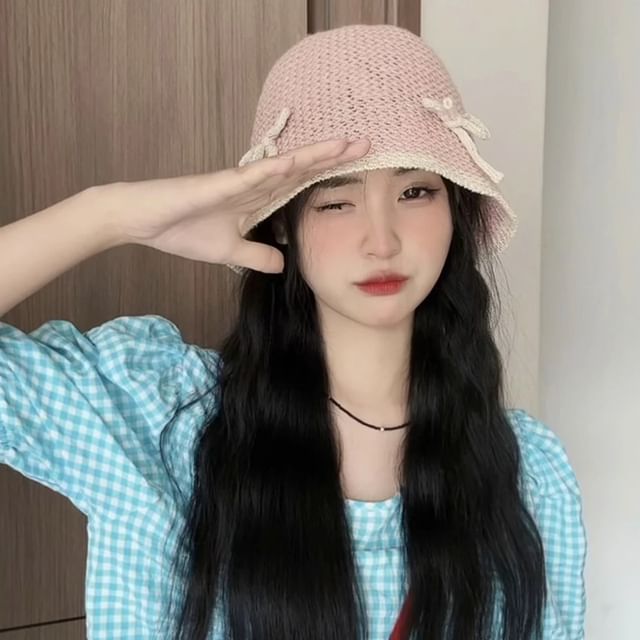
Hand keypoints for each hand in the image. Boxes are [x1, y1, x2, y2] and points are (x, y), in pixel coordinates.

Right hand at [103, 138, 369, 272]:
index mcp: (256, 201)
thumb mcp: (229, 253)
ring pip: (284, 166)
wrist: (143, 222)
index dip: (327, 176)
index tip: (357, 170)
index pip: (299, 186)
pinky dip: (276, 169)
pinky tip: (299, 161)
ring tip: (346, 143)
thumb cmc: (182, 231)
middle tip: (368, 145)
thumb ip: (257, 255)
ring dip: (314, 155)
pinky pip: (252, 176)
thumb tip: (282, 264)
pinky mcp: (218, 185)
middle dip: (333, 158)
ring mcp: (237, 183)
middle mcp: (253, 186)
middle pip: (301, 170)